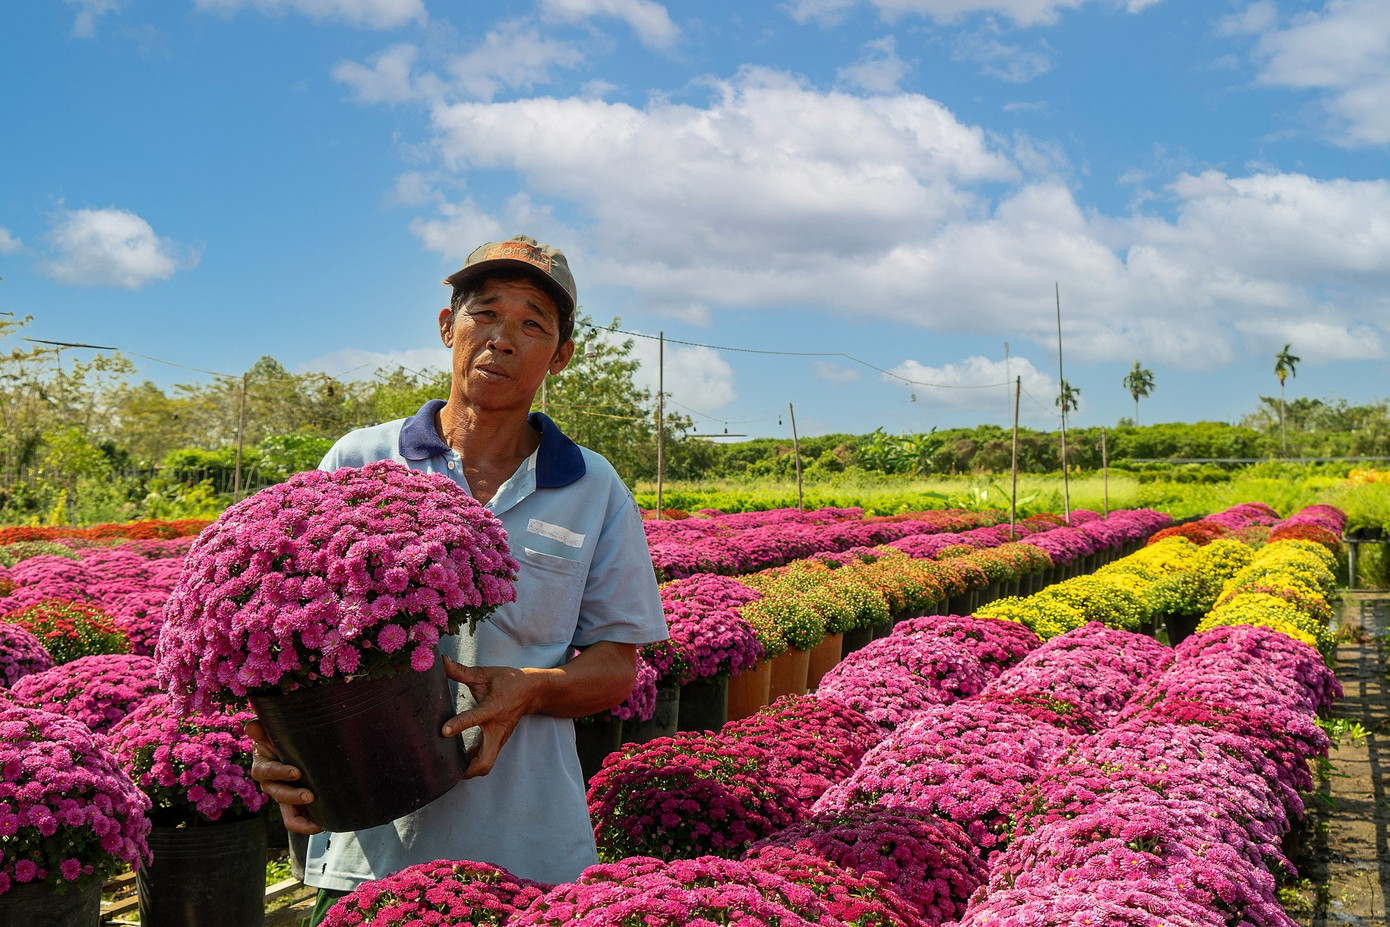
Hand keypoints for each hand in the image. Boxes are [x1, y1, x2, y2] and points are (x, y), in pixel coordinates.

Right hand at [245, 719, 322, 834]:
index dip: (280, 773)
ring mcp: (284, 797)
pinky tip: (323, 825)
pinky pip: (298, 820)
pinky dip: (308, 825)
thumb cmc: (278, 738)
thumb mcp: (270, 732)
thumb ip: (261, 729)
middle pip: (279, 795)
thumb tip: (252, 726)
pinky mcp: (295, 805)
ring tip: (318, 821)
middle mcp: (271, 785)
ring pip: (288, 814)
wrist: (287, 749)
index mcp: (263, 767)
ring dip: (302, 819)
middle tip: (310, 795)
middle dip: (294, 796)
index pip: (267, 772)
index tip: (296, 773)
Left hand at [441, 657, 540, 778]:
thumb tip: (441, 662)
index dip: (459, 725)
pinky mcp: (498, 742)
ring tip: (447, 766)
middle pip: (486, 761)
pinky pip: (485, 758)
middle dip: (468, 770)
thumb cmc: (507, 682)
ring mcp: (499, 739)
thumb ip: (461, 671)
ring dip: (468, 769)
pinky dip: (472, 761)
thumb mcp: (485, 674)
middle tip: (447, 769)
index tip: (444, 731)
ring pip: (486, 763)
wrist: (531, 691)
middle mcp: (497, 729)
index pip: (475, 719)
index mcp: (493, 709)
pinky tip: (457, 757)